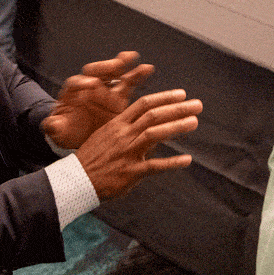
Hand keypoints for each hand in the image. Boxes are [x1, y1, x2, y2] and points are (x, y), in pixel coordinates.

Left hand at [43, 51, 153, 148]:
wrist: (80, 135)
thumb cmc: (66, 130)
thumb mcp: (58, 130)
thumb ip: (54, 126)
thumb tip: (50, 124)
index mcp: (73, 92)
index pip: (76, 82)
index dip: (83, 83)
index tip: (91, 85)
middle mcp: (90, 86)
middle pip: (96, 71)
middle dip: (105, 67)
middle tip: (115, 65)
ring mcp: (106, 90)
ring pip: (114, 74)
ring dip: (124, 65)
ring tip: (134, 58)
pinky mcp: (119, 97)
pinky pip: (129, 83)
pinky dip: (137, 75)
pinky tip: (147, 68)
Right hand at [74, 89, 201, 200]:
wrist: (76, 180)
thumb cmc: (91, 158)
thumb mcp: (105, 135)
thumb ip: (125, 128)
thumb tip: (145, 124)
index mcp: (117, 124)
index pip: (144, 104)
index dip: (164, 97)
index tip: (182, 94)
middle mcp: (123, 134)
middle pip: (154, 115)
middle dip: (178, 108)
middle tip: (197, 105)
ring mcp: (127, 152)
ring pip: (155, 134)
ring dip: (177, 126)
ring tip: (194, 122)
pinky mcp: (131, 172)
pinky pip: (155, 166)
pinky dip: (172, 162)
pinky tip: (187, 160)